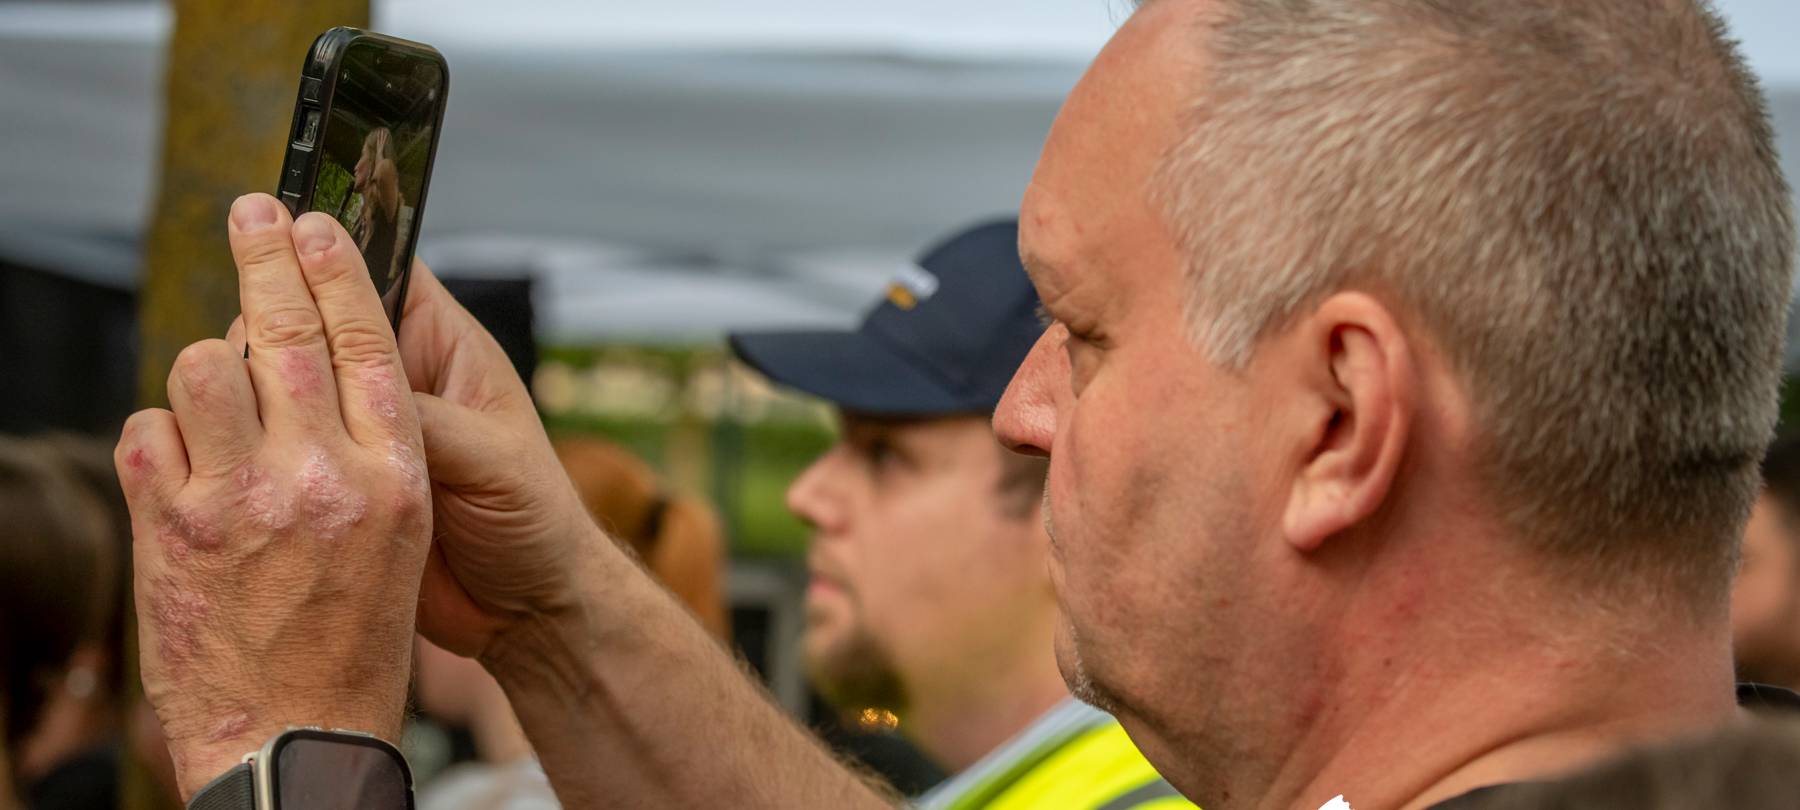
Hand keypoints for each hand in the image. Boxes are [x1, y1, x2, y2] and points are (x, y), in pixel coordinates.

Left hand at [117, 194, 430, 797]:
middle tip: (252, 210)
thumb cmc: (357, 641)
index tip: (316, 224)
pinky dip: (159, 438)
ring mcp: (244, 501)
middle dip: (266, 256)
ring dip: (206, 368)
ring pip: (206, 370)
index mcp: (396, 476)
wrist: (303, 735)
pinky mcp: (175, 532)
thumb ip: (366, 452)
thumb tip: (310, 373)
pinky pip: (148, 434)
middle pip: (287, 332)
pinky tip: (181, 467)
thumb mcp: (400, 538)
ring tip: (218, 393)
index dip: (339, 271)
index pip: (367, 343)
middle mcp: (326, 477)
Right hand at [260, 251, 602, 659]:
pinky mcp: (331, 479)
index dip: (336, 248)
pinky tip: (221, 441)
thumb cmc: (534, 520)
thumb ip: (427, 424)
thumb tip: (357, 393)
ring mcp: (355, 429)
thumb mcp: (491, 462)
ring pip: (285, 379)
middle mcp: (394, 379)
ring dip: (256, 378)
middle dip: (278, 310)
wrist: (524, 608)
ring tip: (227, 381)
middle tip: (243, 315)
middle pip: (315, 316)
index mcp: (442, 350)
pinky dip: (252, 440)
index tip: (287, 227)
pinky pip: (280, 443)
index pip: (382, 272)